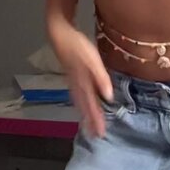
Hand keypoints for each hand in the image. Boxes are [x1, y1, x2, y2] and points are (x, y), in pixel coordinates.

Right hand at [51, 23, 113, 137]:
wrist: (60, 34)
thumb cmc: (76, 46)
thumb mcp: (92, 61)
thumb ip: (101, 78)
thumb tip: (109, 96)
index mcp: (83, 84)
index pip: (91, 106)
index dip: (96, 119)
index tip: (100, 133)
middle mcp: (77, 85)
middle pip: (85, 106)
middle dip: (91, 121)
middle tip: (96, 135)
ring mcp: (73, 80)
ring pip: (80, 102)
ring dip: (85, 114)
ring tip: (90, 126)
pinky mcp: (72, 75)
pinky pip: (77, 94)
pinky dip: (81, 103)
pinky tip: (83, 104)